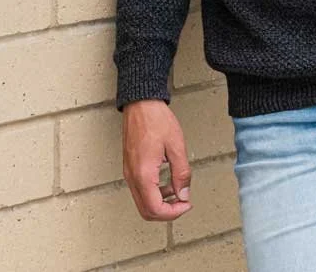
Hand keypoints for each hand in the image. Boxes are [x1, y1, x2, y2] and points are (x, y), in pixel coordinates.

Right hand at [122, 99, 192, 220]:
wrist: (140, 103)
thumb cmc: (156, 119)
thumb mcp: (176, 146)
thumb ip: (181, 173)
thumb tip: (184, 194)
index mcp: (143, 174)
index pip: (155, 209)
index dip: (173, 213)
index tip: (186, 204)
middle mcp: (132, 176)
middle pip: (146, 211)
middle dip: (166, 212)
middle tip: (183, 202)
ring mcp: (129, 172)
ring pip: (142, 202)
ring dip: (160, 203)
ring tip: (177, 191)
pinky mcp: (129, 167)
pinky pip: (139, 190)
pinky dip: (153, 193)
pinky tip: (166, 182)